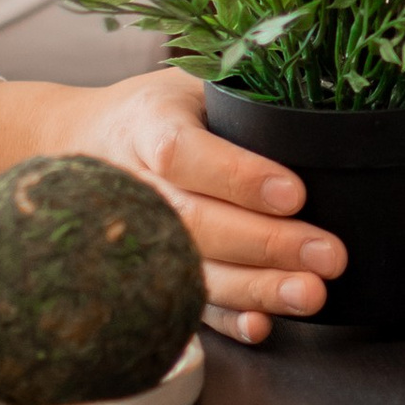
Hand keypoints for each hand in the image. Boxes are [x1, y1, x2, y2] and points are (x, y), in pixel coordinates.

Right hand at [0, 68, 349, 346]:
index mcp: (145, 124)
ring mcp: (133, 236)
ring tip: (310, 294)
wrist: (76, 143)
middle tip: (328, 255)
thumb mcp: (189, 78)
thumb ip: (240, 89)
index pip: (183, 154)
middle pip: (194, 223)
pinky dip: (222, 320)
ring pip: (191, 270)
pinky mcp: (143, 273)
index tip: (294, 193)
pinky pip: (181, 303)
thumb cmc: (158, 108)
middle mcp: (132, 185)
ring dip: (254, 289)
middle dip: (265, 244)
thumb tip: (322, 96)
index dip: (237, 178)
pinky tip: (260, 326)